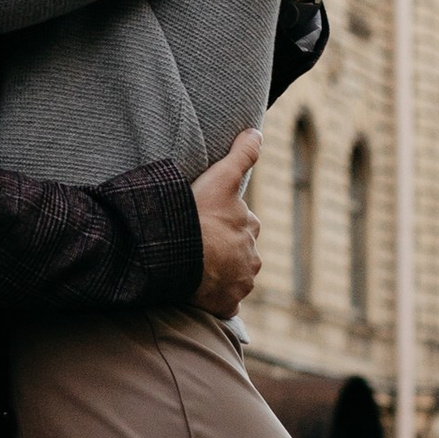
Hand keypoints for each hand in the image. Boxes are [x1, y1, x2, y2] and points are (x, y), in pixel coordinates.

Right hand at [191, 128, 261, 318]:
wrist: (181, 258)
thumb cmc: (200, 217)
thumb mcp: (221, 179)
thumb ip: (242, 155)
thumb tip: (257, 132)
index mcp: (251, 228)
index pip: (243, 222)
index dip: (225, 219)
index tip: (207, 219)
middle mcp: (252, 258)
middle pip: (238, 251)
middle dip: (224, 249)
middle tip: (197, 244)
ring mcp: (240, 284)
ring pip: (232, 277)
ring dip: (219, 274)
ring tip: (194, 268)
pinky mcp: (227, 305)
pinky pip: (223, 303)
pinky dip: (216, 299)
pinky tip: (199, 293)